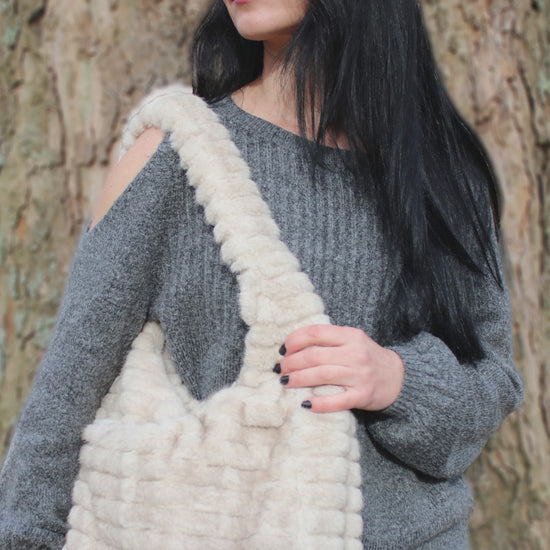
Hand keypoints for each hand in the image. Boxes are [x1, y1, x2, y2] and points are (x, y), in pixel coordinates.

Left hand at [277, 325, 404, 412]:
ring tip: (285, 382)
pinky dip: (319, 403)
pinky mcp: (363, 395)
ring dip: (298, 379)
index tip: (283, 349)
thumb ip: (329, 340)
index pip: (316, 332)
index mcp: (351, 335)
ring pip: (321, 375)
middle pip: (314, 356)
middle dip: (292, 362)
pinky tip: (305, 403)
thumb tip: (293, 346)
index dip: (294, 340)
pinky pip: (337, 400)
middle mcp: (355, 353)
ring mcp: (360, 375)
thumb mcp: (353, 341)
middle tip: (280, 369)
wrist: (399, 378)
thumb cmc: (368, 358)